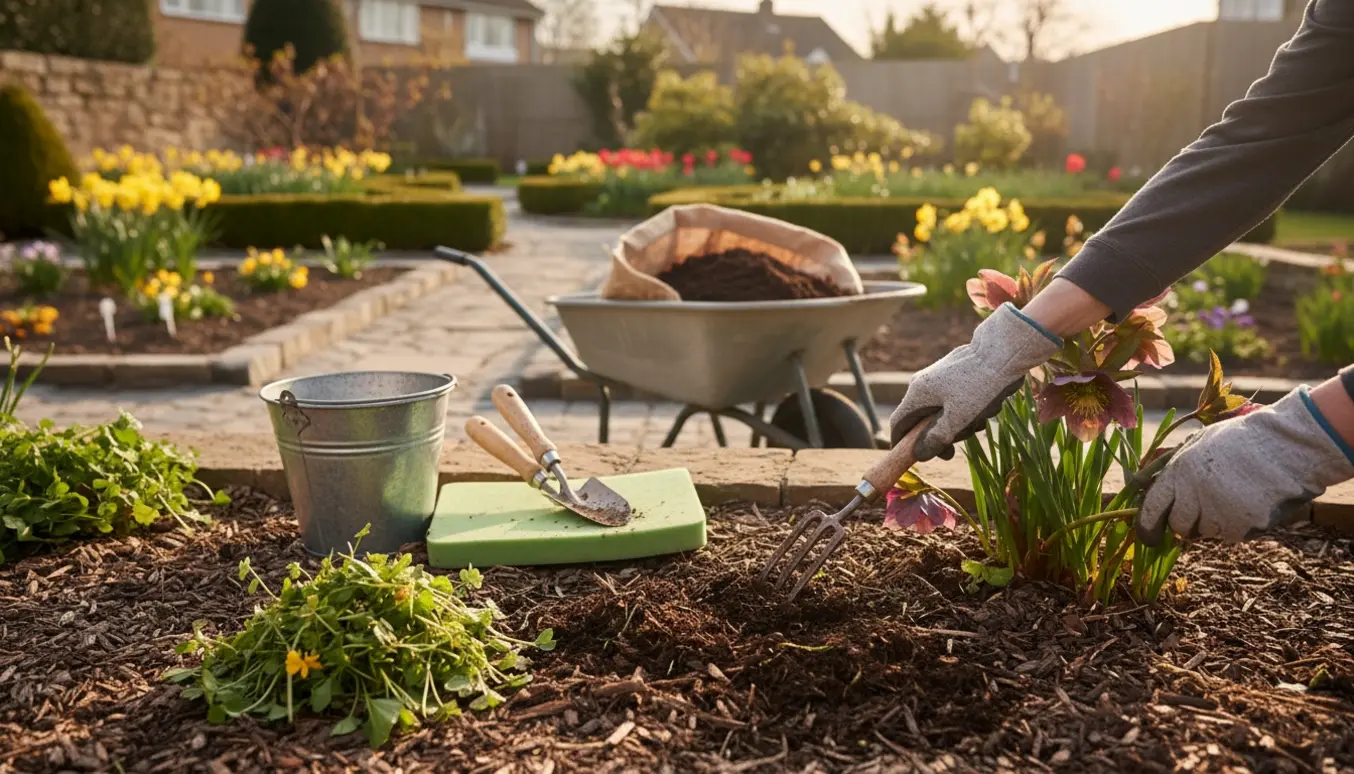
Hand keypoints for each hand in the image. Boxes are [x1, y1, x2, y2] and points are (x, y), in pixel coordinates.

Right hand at [889, 303, 1062, 460]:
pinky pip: (956, 398)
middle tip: (956, 449)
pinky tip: (987, 406)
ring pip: (943, 410)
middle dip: (941, 435)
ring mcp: (940, 376)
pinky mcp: (957, 373)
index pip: (899, 424)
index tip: (913, 458)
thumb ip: (936, 439)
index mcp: (918, 393)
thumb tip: (919, 454)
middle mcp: (924, 383)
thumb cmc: (979, 386)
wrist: (1004, 350)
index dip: (902, 444)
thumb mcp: (957, 420)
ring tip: (981, 421)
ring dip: (960, 423)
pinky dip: (968, 409)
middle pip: (923, 420)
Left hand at [1137, 388, 1353, 543]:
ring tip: (1233, 494)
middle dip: (1185, 522)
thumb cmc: (1241, 440)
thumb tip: (1143, 486)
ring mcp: (1220, 513)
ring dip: (1213, 521)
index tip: (1148, 536)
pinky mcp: (1244, 527)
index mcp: (1179, 471)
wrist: (1288, 444)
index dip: (1147, 526)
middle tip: (1202, 507)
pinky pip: (1231, 535)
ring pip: (1205, 532)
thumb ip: (1172, 467)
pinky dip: (1237, 525)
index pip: (1152, 509)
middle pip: (1178, 526)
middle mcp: (1195, 495)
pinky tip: (1250, 501)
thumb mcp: (1197, 444)